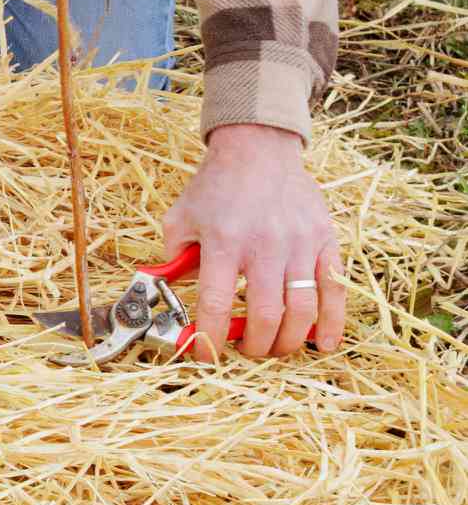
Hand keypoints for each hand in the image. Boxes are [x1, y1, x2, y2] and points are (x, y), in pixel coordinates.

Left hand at [161, 124, 344, 361]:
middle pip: (264, 313)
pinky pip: (334, 289)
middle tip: (245, 350)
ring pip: (301, 309)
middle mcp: (263, 245)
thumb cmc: (215, 187)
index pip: (216, 302)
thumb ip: (174, 260)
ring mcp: (298, 243)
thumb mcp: (180, 218)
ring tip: (273, 347)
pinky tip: (323, 344)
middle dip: (253, 344)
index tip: (204, 354)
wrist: (258, 149)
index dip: (209, 337)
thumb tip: (170, 298)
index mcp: (223, 242)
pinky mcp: (324, 240)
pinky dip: (331, 322)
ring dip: (287, 340)